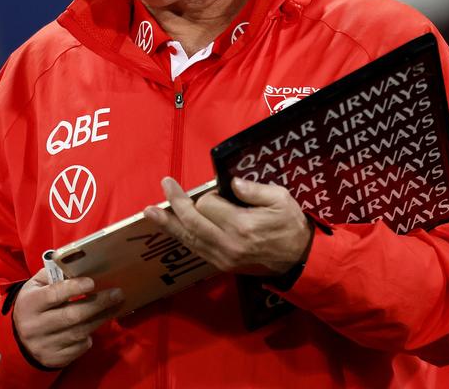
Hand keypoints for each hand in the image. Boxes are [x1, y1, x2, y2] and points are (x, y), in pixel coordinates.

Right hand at [12, 267, 123, 368]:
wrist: (21, 341)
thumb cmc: (34, 306)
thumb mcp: (35, 287)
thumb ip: (53, 276)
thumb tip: (79, 267)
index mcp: (29, 304)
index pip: (53, 295)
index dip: (74, 288)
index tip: (92, 282)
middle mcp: (34, 326)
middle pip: (71, 316)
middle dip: (98, 304)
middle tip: (117, 294)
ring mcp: (45, 345)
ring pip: (79, 332)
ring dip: (101, 318)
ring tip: (115, 306)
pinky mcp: (55, 359)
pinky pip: (79, 347)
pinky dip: (89, 335)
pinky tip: (95, 324)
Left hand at [144, 177, 311, 276]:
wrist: (298, 260)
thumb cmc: (291, 225)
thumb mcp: (281, 199)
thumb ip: (255, 190)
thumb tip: (232, 183)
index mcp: (242, 225)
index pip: (208, 205)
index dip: (210, 195)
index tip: (221, 192)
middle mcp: (227, 243)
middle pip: (191, 221)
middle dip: (176, 202)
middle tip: (166, 183)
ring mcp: (222, 257)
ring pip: (188, 238)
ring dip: (168, 223)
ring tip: (150, 211)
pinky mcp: (221, 265)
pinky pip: (195, 249)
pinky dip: (181, 237)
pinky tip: (169, 227)